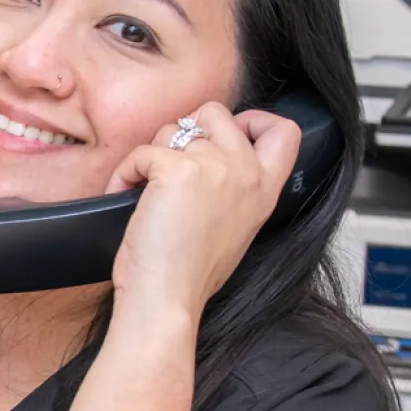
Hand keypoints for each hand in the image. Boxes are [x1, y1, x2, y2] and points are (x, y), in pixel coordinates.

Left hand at [104, 102, 301, 322]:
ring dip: (150, 157)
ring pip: (172, 130)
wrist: (167, 298)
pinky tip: (125, 196)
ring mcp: (214, 166)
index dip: (254, 119)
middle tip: (169, 169)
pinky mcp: (177, 169)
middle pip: (215, 113)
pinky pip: (141, 152)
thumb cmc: (189, 273)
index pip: (285, 130)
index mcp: (263, 189)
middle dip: (184, 132)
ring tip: (143, 193)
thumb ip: (234, 189)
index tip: (226, 134)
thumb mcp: (234, 227)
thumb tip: (211, 161)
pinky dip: (124, 173)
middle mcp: (245, 171)